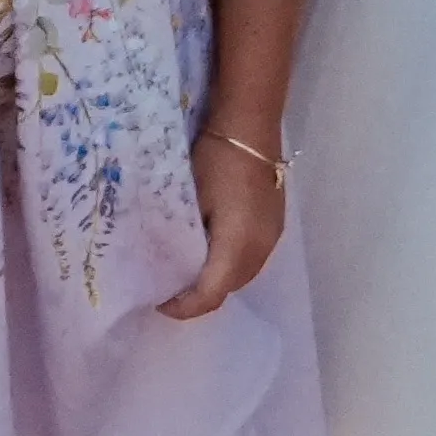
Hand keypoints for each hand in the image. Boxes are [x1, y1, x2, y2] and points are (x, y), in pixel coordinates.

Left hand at [166, 124, 289, 317]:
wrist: (250, 128)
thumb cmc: (215, 161)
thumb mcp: (188, 201)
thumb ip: (182, 238)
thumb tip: (167, 262)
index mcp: (238, 245)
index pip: (211, 293)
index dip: (185, 307)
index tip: (160, 303)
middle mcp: (261, 249)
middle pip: (229, 289)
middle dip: (200, 297)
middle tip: (170, 290)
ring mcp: (272, 238)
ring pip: (243, 276)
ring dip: (217, 281)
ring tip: (188, 275)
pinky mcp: (275, 226)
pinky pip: (251, 259)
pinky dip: (230, 265)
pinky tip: (212, 253)